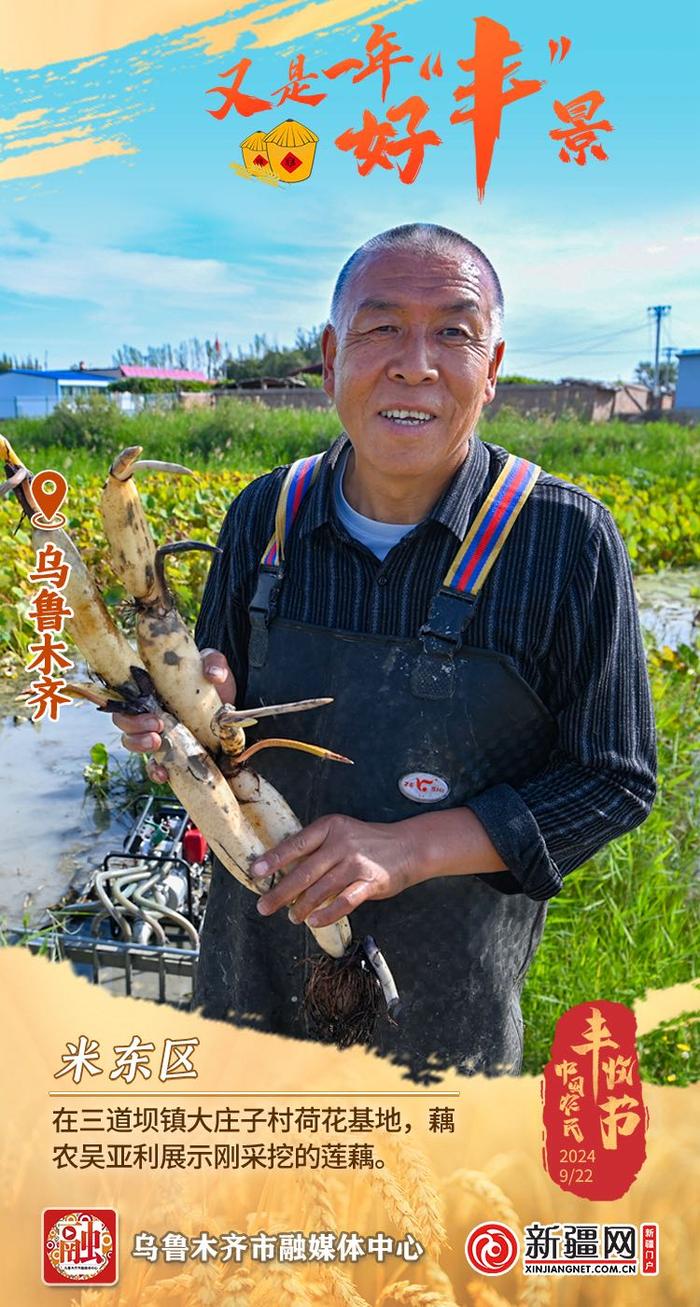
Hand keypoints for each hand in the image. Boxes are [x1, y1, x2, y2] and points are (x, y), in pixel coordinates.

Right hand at [113, 648, 236, 783]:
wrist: (231, 711)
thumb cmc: (214, 683)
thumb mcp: (214, 666)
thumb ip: (214, 663)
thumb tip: (214, 676)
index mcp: (153, 689)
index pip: (126, 695)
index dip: (126, 702)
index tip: (145, 706)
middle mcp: (149, 712)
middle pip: (123, 720)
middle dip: (134, 725)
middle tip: (157, 724)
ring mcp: (158, 734)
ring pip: (132, 742)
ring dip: (139, 744)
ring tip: (157, 743)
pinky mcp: (170, 754)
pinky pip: (153, 767)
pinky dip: (154, 772)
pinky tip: (163, 774)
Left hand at [249, 808, 507, 925]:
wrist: (408, 846)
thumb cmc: (367, 842)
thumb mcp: (340, 834)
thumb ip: (316, 848)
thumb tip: (283, 871)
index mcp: (329, 827)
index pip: (296, 844)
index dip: (274, 859)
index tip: (256, 873)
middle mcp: (341, 843)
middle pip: (304, 871)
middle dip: (281, 892)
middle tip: (263, 907)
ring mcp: (356, 863)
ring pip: (321, 889)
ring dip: (302, 907)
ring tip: (292, 918)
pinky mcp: (370, 882)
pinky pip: (344, 901)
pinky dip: (327, 913)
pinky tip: (315, 922)